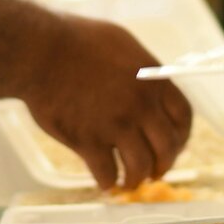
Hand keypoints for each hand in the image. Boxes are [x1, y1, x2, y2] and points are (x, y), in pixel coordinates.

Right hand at [0, 0, 191, 188]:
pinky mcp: (88, 141)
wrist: (40, 51)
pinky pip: (107, 174)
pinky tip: (104, 183)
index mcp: (153, 81)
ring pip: (140, 167)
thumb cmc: (76, 40)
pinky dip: (108, 183)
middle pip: (167, 148)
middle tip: (155, 173)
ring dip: (136, 180)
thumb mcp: (122, 44)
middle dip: (163, 166)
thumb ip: (142, 69)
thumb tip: (152, 83)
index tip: (174, 146)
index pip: (183, 118)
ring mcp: (116, 126)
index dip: (182, 137)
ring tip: (127, 184)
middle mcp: (141, 106)